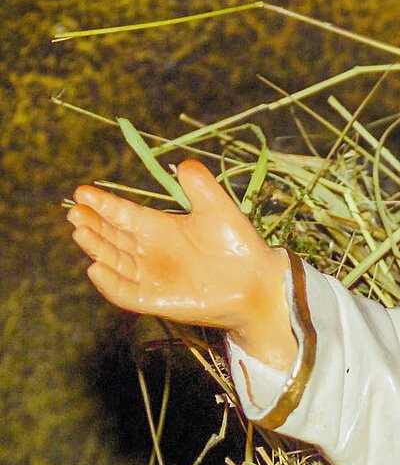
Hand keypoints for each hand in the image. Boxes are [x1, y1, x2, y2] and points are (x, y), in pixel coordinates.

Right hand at [67, 160, 296, 368]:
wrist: (257, 281)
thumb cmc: (238, 245)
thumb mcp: (219, 209)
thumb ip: (201, 186)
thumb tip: (184, 164)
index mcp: (159, 227)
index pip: (122, 214)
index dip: (102, 204)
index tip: (82, 192)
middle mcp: (149, 251)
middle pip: (111, 237)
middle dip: (92, 224)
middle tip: (75, 211)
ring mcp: (150, 277)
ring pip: (113, 262)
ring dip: (96, 248)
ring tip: (81, 232)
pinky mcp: (155, 300)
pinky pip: (125, 293)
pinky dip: (110, 283)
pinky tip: (96, 268)